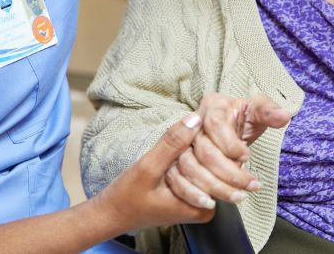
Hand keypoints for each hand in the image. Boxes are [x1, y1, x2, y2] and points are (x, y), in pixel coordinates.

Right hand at [95, 113, 213, 232]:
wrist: (114, 214)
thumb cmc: (128, 198)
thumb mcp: (148, 168)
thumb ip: (172, 144)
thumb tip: (196, 118)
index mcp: (203, 206)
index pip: (220, 165)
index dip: (206, 140)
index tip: (195, 127)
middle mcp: (208, 206)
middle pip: (216, 165)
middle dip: (201, 143)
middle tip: (187, 132)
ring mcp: (202, 200)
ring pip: (207, 164)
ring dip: (194, 147)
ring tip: (178, 142)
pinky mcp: (193, 192)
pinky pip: (199, 168)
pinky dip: (189, 154)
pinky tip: (177, 148)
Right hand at [166, 93, 289, 209]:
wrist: (229, 130)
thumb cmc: (243, 118)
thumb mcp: (257, 111)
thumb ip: (269, 111)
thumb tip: (284, 116)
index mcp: (211, 105)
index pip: (215, 124)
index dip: (230, 143)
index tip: (247, 156)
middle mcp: (193, 124)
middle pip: (203, 151)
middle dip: (229, 172)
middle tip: (251, 185)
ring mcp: (181, 144)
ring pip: (190, 169)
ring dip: (215, 188)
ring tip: (238, 197)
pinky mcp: (176, 164)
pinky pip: (177, 182)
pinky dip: (194, 195)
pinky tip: (211, 203)